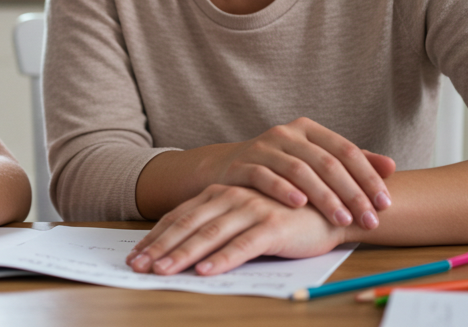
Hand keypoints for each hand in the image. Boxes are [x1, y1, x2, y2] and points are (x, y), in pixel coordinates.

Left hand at [127, 185, 344, 276]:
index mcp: (220, 194)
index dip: (155, 237)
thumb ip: (219, 226)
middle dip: (159, 248)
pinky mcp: (273, 226)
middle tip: (136, 267)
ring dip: (183, 255)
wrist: (333, 208)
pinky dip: (222, 259)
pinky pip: (242, 245)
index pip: (179, 217)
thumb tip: (183, 251)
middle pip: (187, 225)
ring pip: (210, 235)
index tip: (134, 255)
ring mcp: (251, 209)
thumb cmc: (285, 215)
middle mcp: (231, 198)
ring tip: (162, 272)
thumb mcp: (245, 217)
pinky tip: (205, 272)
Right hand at [206, 117, 395, 229]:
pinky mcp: (241, 165)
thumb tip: (391, 166)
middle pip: (326, 162)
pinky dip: (282, 189)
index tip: (386, 204)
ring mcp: (262, 147)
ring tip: (342, 219)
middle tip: (369, 220)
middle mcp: (286, 134)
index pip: (346, 150)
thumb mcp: (313, 160)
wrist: (226, 168)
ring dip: (324, 196)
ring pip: (299, 170)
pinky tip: (299, 205)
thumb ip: (350, 163)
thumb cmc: (279, 168)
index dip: (368, 177)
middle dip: (352, 193)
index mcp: (308, 130)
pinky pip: (265, 176)